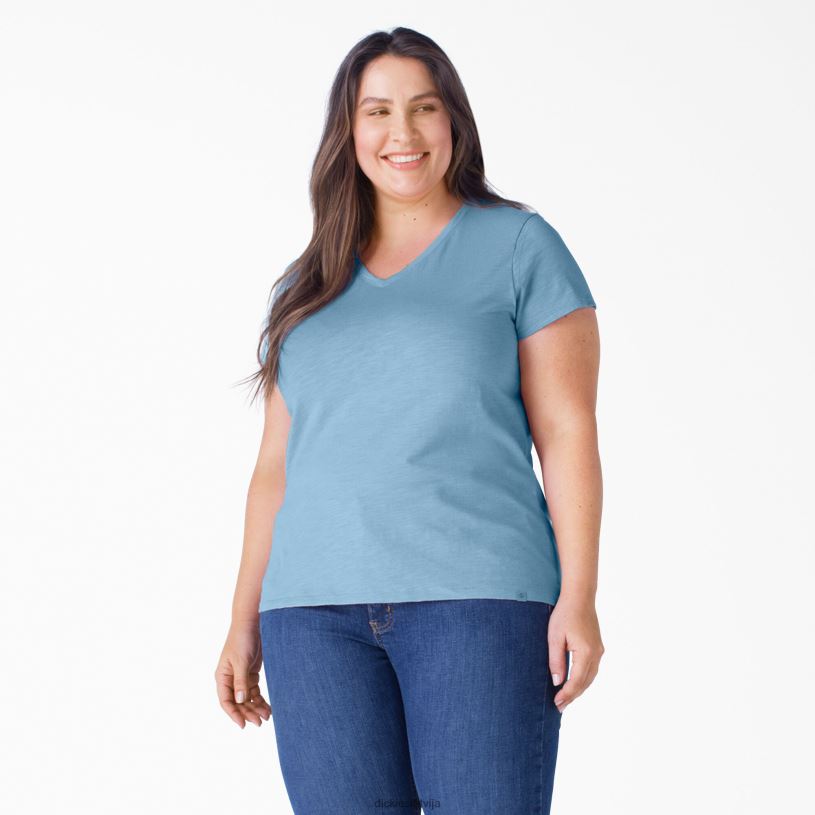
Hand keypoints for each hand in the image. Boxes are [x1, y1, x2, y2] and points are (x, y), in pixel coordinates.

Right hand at [214, 618, 271, 727]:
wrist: (252, 623)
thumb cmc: (242, 639)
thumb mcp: (241, 661)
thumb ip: (240, 681)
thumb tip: (240, 701)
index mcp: (222, 677)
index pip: (226, 701)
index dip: (234, 714)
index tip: (243, 725)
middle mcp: (230, 679)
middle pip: (238, 702)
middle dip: (248, 712)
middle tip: (260, 722)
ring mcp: (241, 677)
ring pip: (247, 698)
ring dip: (255, 707)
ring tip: (267, 716)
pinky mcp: (251, 673)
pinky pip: (254, 691)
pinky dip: (260, 699)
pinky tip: (268, 707)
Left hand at [548, 595, 603, 712]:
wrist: (579, 597)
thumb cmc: (564, 614)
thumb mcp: (555, 637)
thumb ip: (556, 661)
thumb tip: (557, 682)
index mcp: (586, 652)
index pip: (576, 681)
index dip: (566, 694)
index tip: (556, 703)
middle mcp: (596, 654)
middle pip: (585, 682)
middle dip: (573, 696)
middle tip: (559, 707)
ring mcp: (599, 650)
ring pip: (590, 677)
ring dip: (579, 689)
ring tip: (566, 699)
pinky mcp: (598, 647)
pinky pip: (592, 669)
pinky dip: (584, 679)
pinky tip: (575, 683)